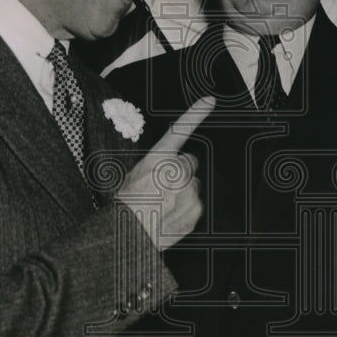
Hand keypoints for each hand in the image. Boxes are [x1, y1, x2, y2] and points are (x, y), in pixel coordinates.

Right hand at [117, 96, 215, 250]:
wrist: (129, 235)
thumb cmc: (126, 205)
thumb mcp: (134, 175)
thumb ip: (156, 166)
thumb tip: (166, 167)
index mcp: (159, 158)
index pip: (180, 130)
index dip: (196, 113)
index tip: (210, 101)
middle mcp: (177, 171)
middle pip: (189, 163)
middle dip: (180, 171)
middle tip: (163, 186)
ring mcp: (189, 190)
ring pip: (193, 185)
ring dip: (183, 191)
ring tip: (163, 204)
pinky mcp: (196, 209)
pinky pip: (195, 204)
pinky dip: (186, 208)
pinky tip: (169, 215)